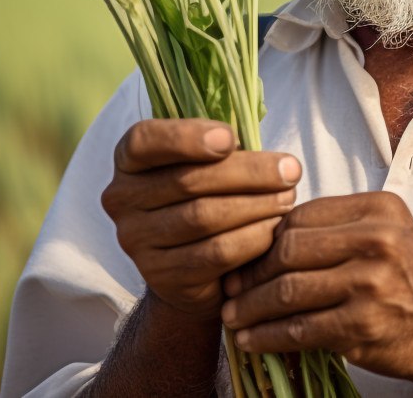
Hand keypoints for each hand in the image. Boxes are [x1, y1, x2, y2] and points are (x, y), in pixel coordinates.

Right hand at [100, 118, 301, 321]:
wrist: (193, 270)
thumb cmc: (208, 198)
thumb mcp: (209, 166)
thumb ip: (226, 152)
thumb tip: (275, 160)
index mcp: (130, 161)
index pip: (144, 140)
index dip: (186, 137)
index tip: (231, 138)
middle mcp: (122, 199)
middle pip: (189, 181)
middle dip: (249, 173)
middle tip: (290, 171)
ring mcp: (136, 241)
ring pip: (204, 217)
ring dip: (256, 205)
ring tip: (288, 198)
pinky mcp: (160, 276)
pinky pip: (215, 253)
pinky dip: (252, 238)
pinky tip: (275, 229)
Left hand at [219, 191, 412, 386]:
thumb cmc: (411, 282)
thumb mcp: (386, 236)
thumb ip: (337, 228)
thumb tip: (266, 233)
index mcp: (379, 209)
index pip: (303, 215)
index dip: (266, 236)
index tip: (246, 254)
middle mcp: (378, 240)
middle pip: (290, 250)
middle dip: (252, 273)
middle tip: (230, 288)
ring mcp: (371, 283)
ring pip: (289, 290)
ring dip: (252, 307)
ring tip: (233, 315)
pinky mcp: (362, 326)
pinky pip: (299, 329)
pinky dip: (268, 336)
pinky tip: (252, 340)